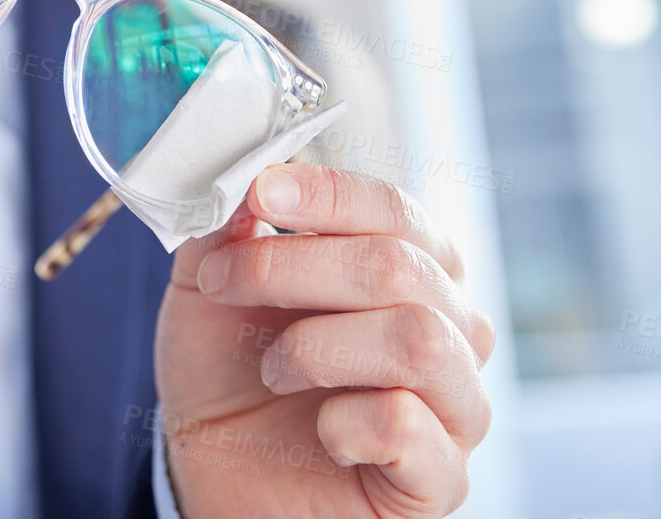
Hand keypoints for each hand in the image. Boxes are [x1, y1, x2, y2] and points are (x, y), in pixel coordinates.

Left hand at [153, 164, 495, 517]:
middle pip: (400, 267)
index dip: (331, 194)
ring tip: (273, 367)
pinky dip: (347, 421)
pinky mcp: (440, 478)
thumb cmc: (227, 371)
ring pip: (419, 339)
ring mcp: (454, 405)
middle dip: (293, 267)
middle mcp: (449, 328)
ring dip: (319, 345)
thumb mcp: (205, 289)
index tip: (264, 192)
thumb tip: (251, 181)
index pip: (395, 210)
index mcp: (408, 268)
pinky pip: (409, 427)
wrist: (214, 472)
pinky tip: (321, 432)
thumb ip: (227, 230)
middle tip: (224, 283)